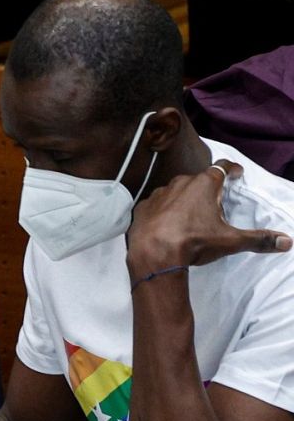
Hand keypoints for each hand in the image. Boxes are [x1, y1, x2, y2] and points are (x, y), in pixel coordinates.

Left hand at [128, 160, 290, 274]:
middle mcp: (180, 183)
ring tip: (190, 214)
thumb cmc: (194, 242)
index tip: (237, 172)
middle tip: (215, 201)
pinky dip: (163, 210)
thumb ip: (259, 239)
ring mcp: (158, 193)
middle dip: (208, 187)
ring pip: (175, 190)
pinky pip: (157, 204)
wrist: (153, 253)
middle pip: (198, 179)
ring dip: (184, 198)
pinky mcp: (142, 207)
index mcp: (204, 185)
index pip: (222, 167)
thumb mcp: (231, 241)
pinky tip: (166, 222)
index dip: (232, 168)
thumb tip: (287, 242)